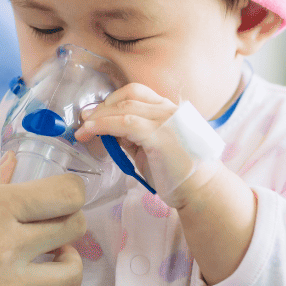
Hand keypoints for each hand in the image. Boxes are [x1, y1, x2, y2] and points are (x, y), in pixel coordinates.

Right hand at [0, 152, 86, 285]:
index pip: (65, 194)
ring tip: (47, 263)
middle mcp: (4, 246)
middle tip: (53, 228)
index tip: (59, 197)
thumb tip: (13, 164)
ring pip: (70, 277)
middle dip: (70, 224)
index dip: (71, 192)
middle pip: (75, 229)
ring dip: (65, 267)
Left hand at [75, 83, 225, 209]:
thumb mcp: (153, 148)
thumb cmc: (179, 174)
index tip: (95, 114)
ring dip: (99, 116)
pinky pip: (125, 123)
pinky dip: (104, 125)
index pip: (137, 93)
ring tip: (83, 129)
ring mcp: (167, 121)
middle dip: (102, 107)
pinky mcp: (160, 136)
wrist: (202, 192)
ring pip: (125, 107)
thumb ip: (135, 137)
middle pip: (129, 95)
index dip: (112, 100)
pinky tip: (91, 131)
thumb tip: (110, 131)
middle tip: (84, 120)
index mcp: (171, 110)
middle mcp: (170, 109)